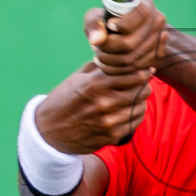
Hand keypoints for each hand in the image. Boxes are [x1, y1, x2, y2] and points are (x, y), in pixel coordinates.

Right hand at [35, 61, 151, 153]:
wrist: (48, 131)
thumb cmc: (64, 100)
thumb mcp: (77, 77)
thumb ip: (99, 68)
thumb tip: (120, 58)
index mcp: (95, 84)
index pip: (132, 75)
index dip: (143, 71)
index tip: (147, 70)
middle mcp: (104, 103)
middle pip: (141, 90)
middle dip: (144, 85)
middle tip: (143, 84)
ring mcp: (108, 121)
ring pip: (141, 107)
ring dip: (141, 101)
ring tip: (135, 98)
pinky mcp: (111, 136)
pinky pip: (134, 123)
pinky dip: (135, 116)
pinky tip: (130, 111)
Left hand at [85, 0, 166, 75]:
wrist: (123, 34)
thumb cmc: (107, 21)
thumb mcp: (97, 17)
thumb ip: (94, 25)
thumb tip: (96, 41)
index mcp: (145, 5)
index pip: (140, 15)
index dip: (122, 24)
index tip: (109, 26)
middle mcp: (157, 21)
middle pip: (131, 44)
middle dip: (108, 48)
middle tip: (97, 46)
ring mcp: (159, 40)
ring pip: (131, 60)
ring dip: (109, 61)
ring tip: (100, 54)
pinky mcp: (156, 57)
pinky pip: (133, 69)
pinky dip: (115, 69)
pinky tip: (106, 63)